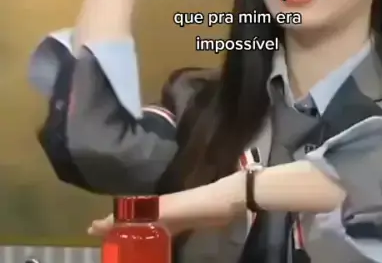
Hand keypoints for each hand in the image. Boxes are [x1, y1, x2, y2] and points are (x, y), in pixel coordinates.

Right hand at [87, 173, 245, 236]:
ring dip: (131, 229)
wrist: (227, 201)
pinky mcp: (184, 222)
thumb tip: (131, 219)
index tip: (93, 226)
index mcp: (157, 205)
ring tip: (117, 238)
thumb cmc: (201, 204)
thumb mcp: (175, 210)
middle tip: (98, 231)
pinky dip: (148, 234)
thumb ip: (155, 215)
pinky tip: (148, 241)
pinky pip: (160, 229)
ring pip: (146, 223)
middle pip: (134, 216)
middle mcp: (162, 207)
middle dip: (117, 223)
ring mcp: (173, 215)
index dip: (112, 219)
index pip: (129, 212)